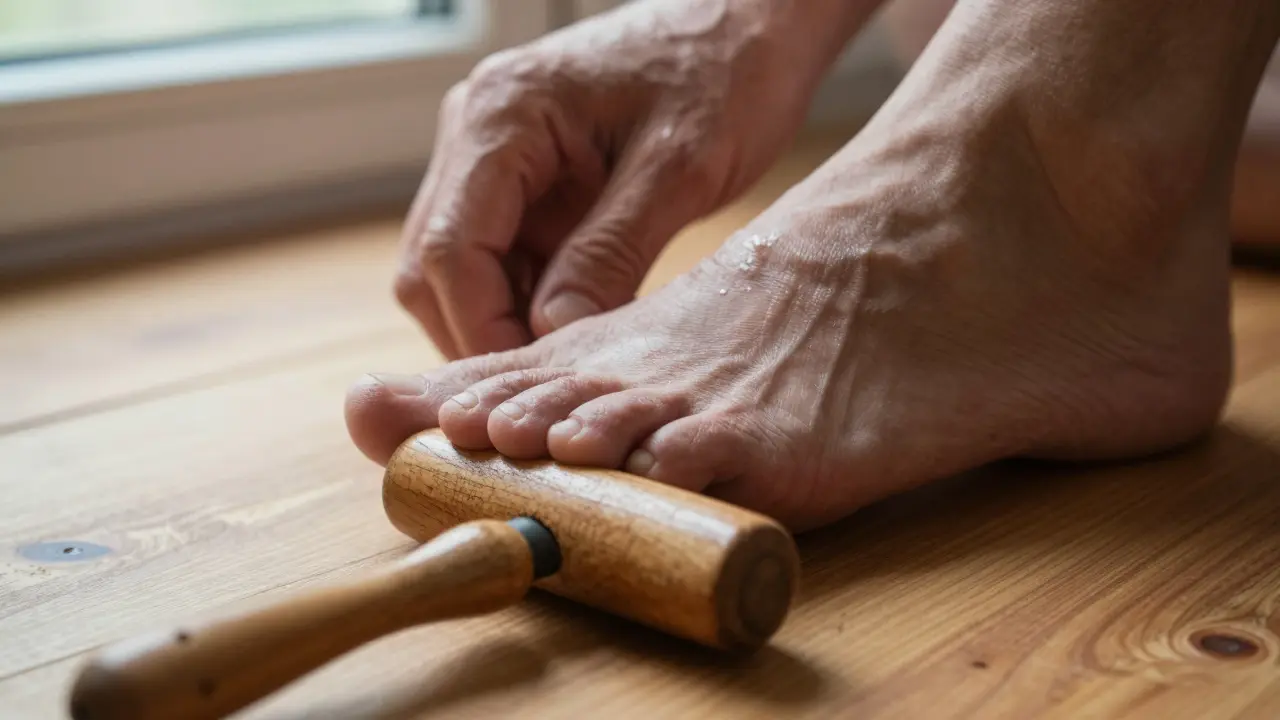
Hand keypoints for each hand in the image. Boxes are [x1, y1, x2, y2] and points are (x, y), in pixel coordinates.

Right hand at [395, 0, 862, 357]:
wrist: (748, 21)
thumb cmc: (723, 72)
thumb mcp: (678, 168)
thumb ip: (609, 253)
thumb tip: (553, 340)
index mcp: (501, 115)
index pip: (450, 250)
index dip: (482, 333)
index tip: (534, 390)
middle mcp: (476, 133)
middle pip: (437, 267)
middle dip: (485, 338)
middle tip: (552, 393)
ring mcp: (494, 157)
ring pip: (463, 271)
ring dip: (508, 324)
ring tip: (574, 371)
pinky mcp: (524, 181)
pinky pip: (504, 259)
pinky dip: (532, 304)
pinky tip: (583, 334)